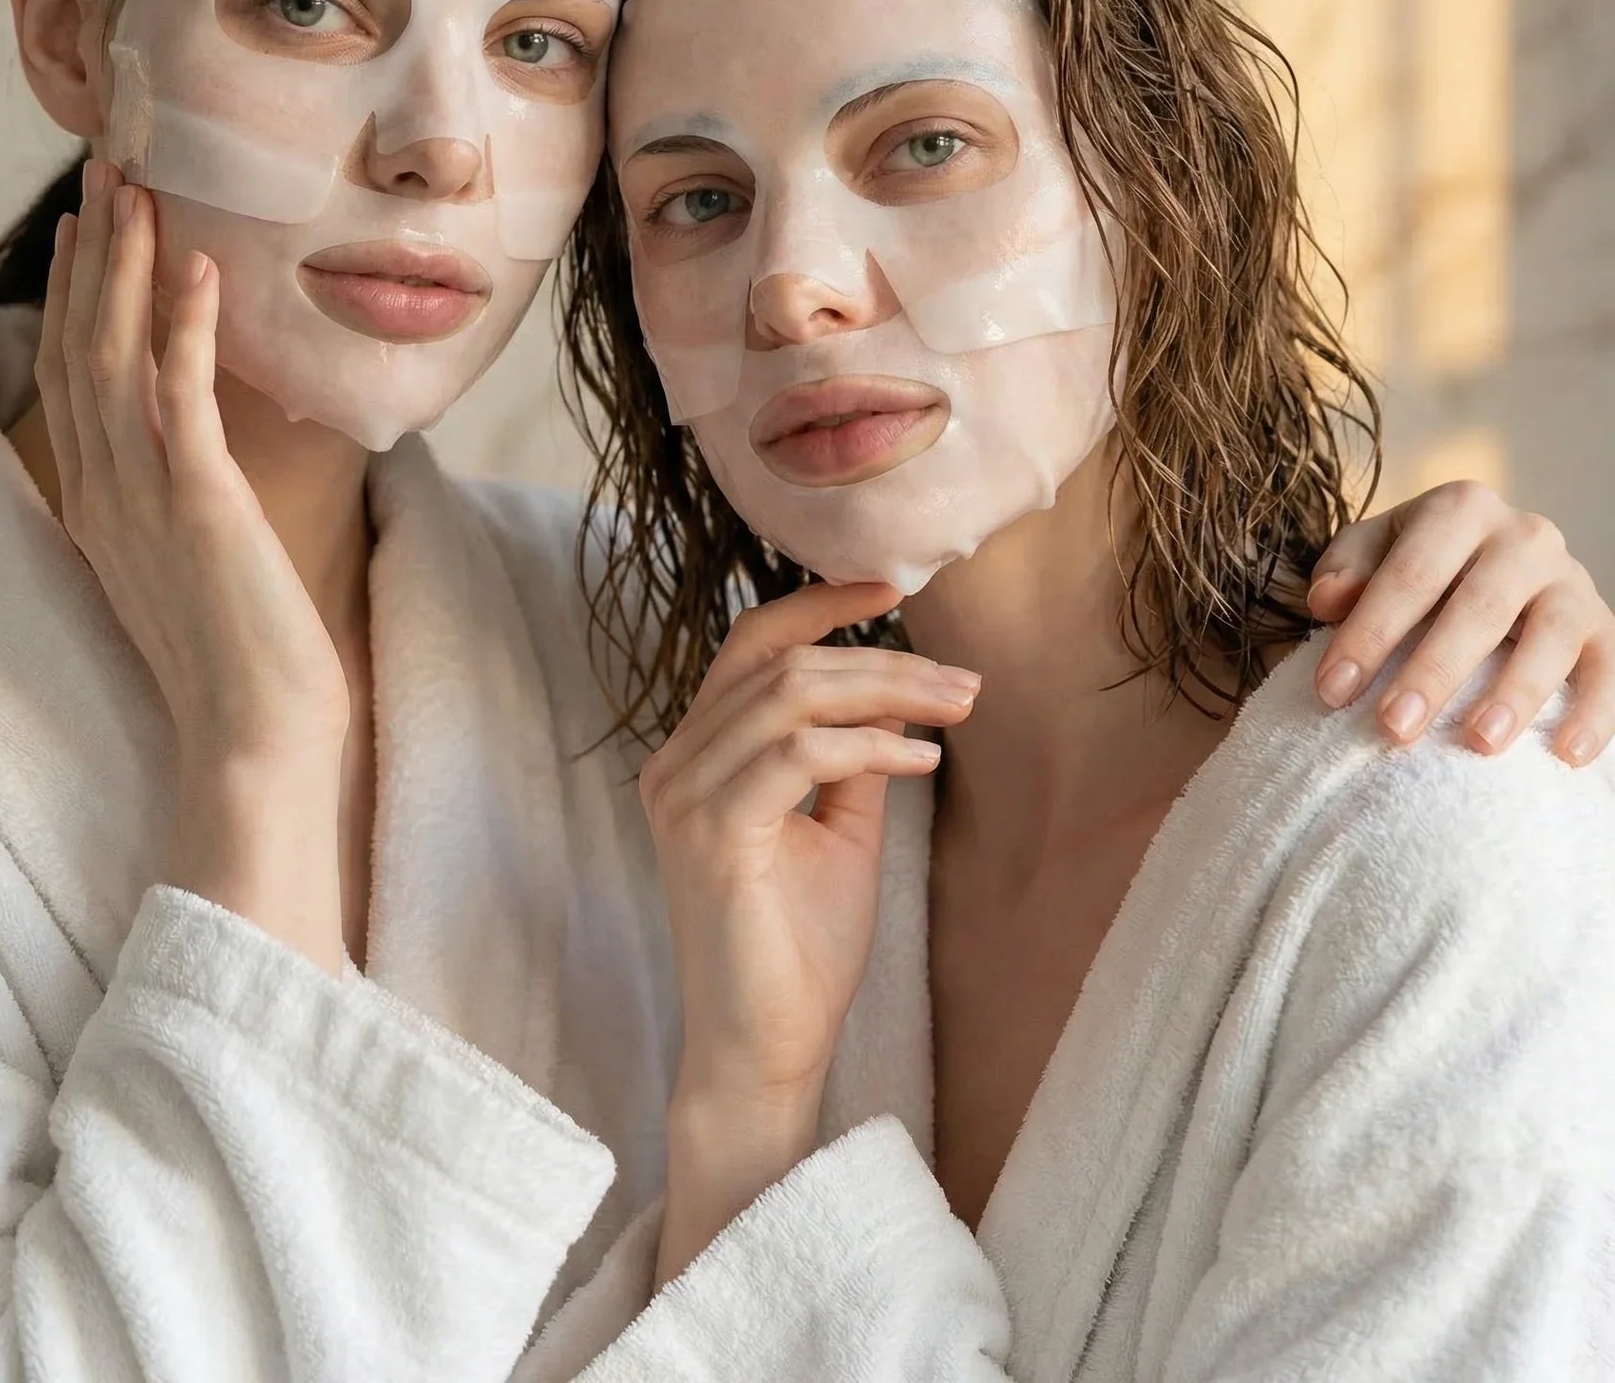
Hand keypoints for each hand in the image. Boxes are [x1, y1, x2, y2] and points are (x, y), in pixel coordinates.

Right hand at [37, 160, 352, 965]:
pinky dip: (185, 327)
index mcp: (99, 505)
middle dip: (93, 256)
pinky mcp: (200, 506)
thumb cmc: (241, 658)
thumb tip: (204, 455)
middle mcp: (105, 492)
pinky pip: (181, 397)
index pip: (71, 376)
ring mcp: (146, 498)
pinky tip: (201, 266)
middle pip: (81, 347)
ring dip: (128, 267)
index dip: (73, 296)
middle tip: (106, 172)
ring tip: (141, 189)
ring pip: (117, 356)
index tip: (84, 229)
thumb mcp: (195, 563)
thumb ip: (183, 501)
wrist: (255, 740)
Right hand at [641, 581, 974, 1281]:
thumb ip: (853, 757)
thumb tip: (893, 690)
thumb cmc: (797, 949)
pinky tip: (923, 761)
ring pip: (791, 696)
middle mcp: (676, 764)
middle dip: (883, 660)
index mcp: (696, 755)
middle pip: (780, 663)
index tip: (893, 587)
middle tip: (963, 681)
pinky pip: (799, 754)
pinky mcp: (711, 832)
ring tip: (957, 707)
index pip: (749, 646)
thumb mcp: (838, 831)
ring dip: (888, 692)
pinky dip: (870, 747)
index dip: (818, 605)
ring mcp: (684, 796)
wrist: (764, 1051)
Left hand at [1309, 481, 1614, 764]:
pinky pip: (1611, 666)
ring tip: (1478, 743)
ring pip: (1550, 636)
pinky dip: (1596, 711)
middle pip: (1479, 608)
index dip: (1369, 633)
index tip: (1332, 690)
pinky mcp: (1603, 624)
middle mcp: (1524, 535)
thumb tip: (1328, 600)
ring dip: (1516, 693)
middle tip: (1394, 728)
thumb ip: (1346, 569)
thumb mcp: (1373, 550)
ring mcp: (1571, 579)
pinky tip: (1567, 753)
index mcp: (1460, 508)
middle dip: (1433, 672)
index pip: (1411, 574)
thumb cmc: (1418, 562)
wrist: (1490, 558)